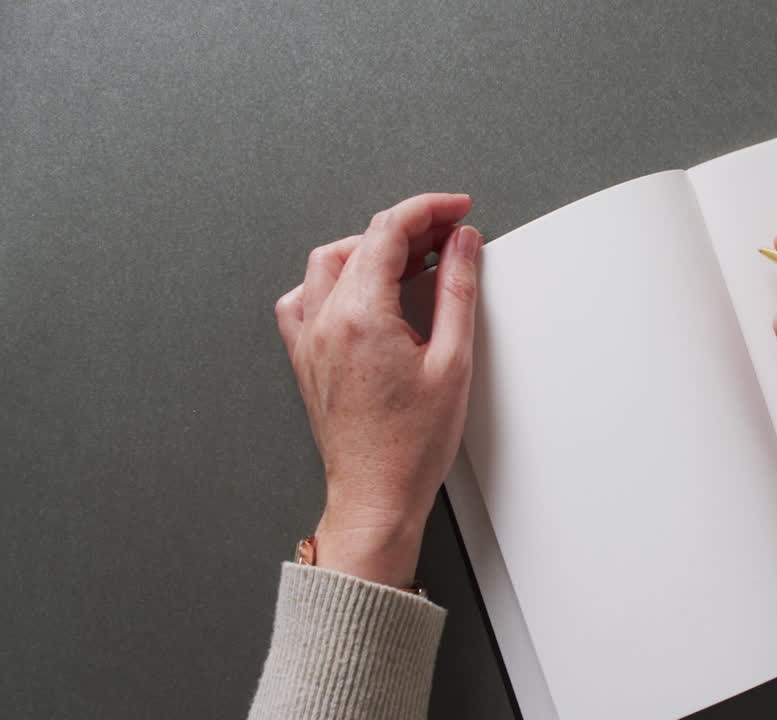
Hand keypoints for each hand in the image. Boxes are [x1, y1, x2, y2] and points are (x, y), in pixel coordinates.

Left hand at [274, 193, 480, 586]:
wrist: (375, 495)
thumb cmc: (411, 446)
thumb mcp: (453, 361)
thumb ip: (457, 291)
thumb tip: (461, 245)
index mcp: (361, 316)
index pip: (388, 230)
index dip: (428, 209)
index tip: (456, 210)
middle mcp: (326, 322)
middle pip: (360, 242)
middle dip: (406, 227)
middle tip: (446, 234)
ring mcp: (309, 339)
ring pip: (329, 263)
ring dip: (370, 249)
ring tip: (412, 260)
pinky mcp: (306, 357)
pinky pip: (305, 298)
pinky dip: (335, 282)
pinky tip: (365, 293)